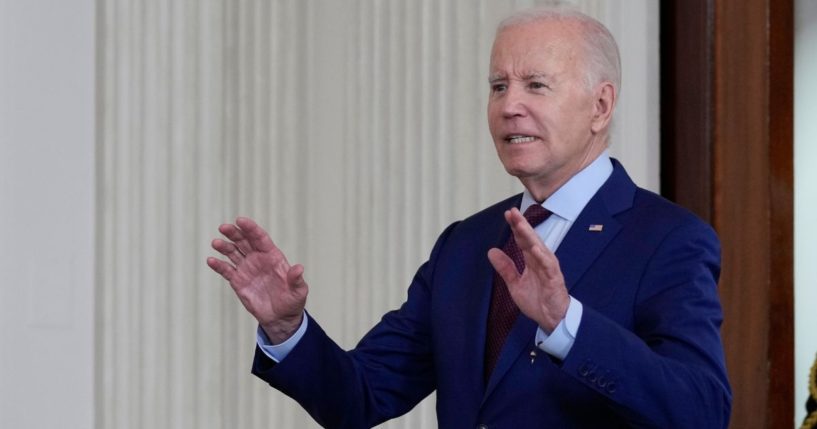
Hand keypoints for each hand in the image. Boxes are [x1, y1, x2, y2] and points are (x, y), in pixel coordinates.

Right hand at [207, 217, 306, 342]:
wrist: (280, 317)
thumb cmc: (292, 301)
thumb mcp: (298, 291)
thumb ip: (296, 279)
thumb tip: (299, 268)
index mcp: (272, 256)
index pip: (260, 238)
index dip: (250, 228)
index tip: (240, 220)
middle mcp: (258, 258)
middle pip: (244, 241)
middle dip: (234, 233)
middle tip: (223, 227)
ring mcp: (247, 268)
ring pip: (233, 252)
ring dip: (224, 246)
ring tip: (216, 243)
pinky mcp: (238, 281)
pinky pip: (226, 270)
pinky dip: (218, 265)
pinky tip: (211, 260)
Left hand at [487, 208, 569, 331]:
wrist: (551, 319)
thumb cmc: (537, 300)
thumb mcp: (515, 284)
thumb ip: (505, 268)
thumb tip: (491, 251)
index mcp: (531, 261)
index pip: (522, 240)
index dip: (515, 227)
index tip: (508, 214)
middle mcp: (540, 261)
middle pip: (530, 240)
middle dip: (521, 225)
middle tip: (512, 212)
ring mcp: (548, 269)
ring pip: (539, 248)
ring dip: (530, 236)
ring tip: (520, 225)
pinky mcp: (554, 279)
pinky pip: (548, 266)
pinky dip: (543, 256)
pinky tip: (536, 248)